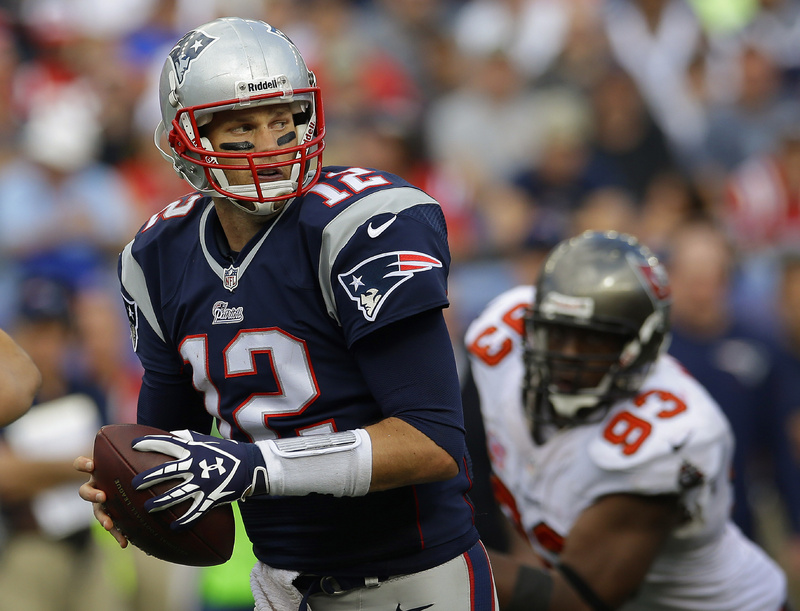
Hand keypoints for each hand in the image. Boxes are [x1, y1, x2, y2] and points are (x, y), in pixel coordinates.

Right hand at [73, 455, 127, 546]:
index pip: (80, 464)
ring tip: (109, 525)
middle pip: (85, 491)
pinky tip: (125, 543)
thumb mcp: (130, 454)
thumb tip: (148, 426)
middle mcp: (96, 486)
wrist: (135, 478)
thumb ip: (135, 446)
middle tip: (103, 496)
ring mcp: (101, 502)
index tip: (92, 465)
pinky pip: (112, 526)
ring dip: (102, 518)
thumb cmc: (130, 462)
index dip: (83, 464)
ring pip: (97, 512)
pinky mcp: (111, 515)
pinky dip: (118, 534)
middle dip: (92, 494)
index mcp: (97, 470)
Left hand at [131, 430, 267, 528]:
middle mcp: (195, 465)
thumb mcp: (207, 441)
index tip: (133, 446)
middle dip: (147, 478)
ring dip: (159, 502)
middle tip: (134, 484)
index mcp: (193, 449)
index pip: (166, 443)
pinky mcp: (212, 497)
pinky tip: (173, 528)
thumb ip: (188, 437)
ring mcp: (203, 482)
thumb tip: (169, 434)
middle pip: (165, 471)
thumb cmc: (226, 452)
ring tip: (147, 508)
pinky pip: (195, 512)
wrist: (250, 465)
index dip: (149, 443)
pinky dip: (184, 522)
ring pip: (176, 495)